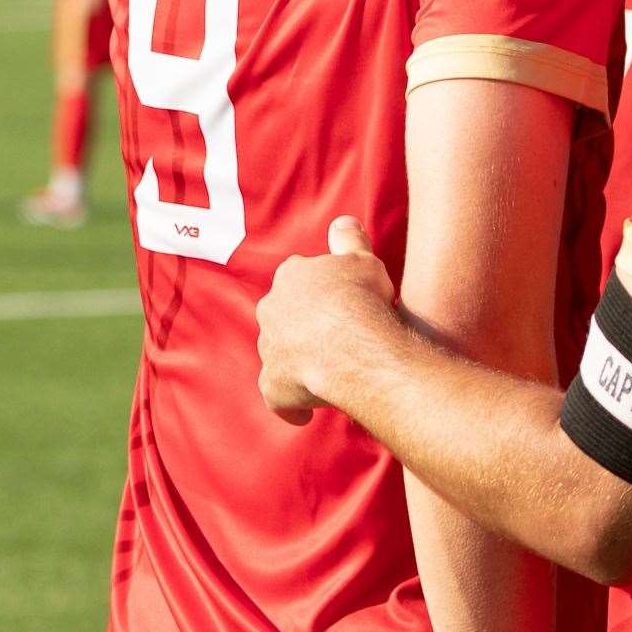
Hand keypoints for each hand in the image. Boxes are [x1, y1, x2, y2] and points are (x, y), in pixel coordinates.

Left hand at [257, 216, 395, 425]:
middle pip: (284, 314)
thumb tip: (342, 220)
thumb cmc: (362, 298)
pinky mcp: (274, 385)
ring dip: (297, 359)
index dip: (321, 288)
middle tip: (334, 332)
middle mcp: (271, 310)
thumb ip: (349, 238)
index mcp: (290, 277)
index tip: (339, 298)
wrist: (355, 346)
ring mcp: (269, 349)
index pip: (299, 276)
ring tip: (327, 368)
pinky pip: (279, 397)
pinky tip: (307, 412)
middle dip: (302, 323)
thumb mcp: (362, 258)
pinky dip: (290, 404)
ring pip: (279, 352)